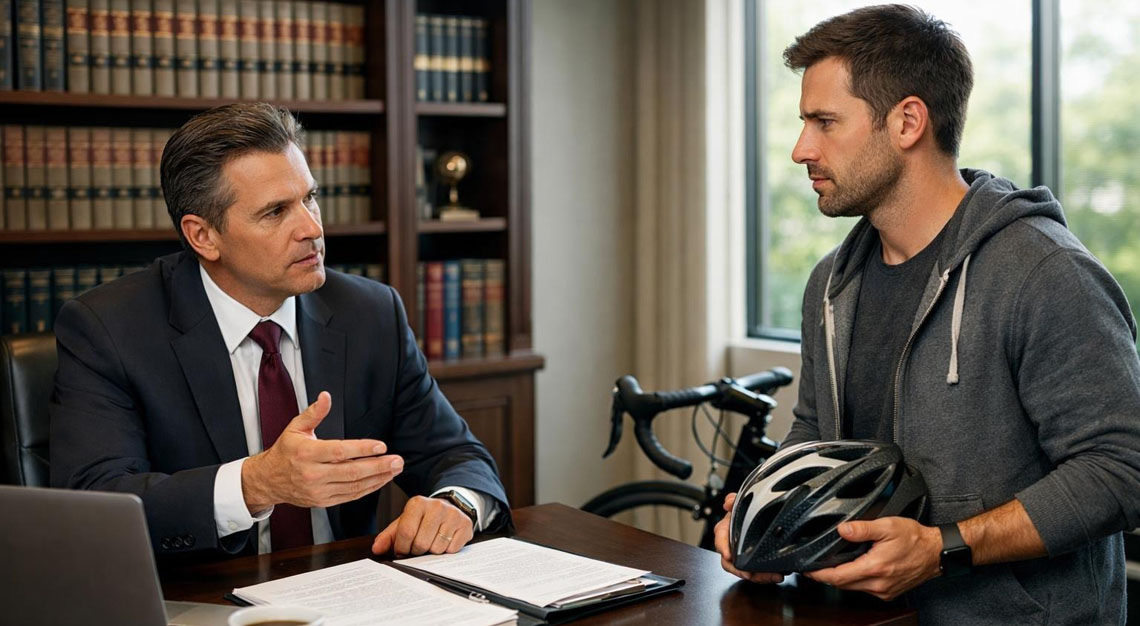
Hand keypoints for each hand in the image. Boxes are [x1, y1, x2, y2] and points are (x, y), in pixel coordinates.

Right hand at [241, 391, 403, 511]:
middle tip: (397, 460)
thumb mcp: (296, 428)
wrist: (269, 480)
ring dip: (378, 478)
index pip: (339, 452)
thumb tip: (325, 396)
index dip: (362, 449)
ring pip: (353, 486)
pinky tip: (381, 480)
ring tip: (394, 469)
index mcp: (306, 454)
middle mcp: (313, 474)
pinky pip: (350, 496)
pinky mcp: (323, 501)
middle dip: (378, 466)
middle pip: (351, 472)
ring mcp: (318, 491)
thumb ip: (313, 412)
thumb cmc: (285, 451)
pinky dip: (368, 489)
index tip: (381, 446)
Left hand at [371, 495, 475, 555]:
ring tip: (432, 542)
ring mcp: (453, 515)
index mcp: (417, 503)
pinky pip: (451, 550)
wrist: (449, 510)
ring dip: (431, 552)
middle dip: (416, 551)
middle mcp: (436, 506)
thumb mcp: (404, 524)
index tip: (402, 550)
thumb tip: (376, 549)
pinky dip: (446, 551)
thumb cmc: (423, 519)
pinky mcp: (465, 525)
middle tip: (418, 547)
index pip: (406, 533)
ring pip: (436, 549)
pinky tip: (444, 541)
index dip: (402, 548)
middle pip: (421, 543)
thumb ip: (388, 537)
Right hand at [714, 492, 783, 583]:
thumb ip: (734, 500)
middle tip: (751, 574)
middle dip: (740, 570)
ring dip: (758, 576)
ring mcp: (742, 556)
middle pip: (730, 563)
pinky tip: (776, 575)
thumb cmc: (746, 511)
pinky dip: (766, 576)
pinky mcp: (753, 564)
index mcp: (726, 531)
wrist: (760, 516)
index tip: (728, 555)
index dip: (722, 547)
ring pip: (745, 572)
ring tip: (772, 575)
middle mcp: (732, 545)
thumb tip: (729, 502)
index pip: (720, 539)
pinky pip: (756, 574)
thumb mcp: (741, 503)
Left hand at [804, 517, 941, 600]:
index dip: (819, 574)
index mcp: (875, 568)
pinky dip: (854, 581)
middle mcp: (878, 584)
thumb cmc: (915, 539)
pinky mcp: (888, 593)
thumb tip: (842, 530)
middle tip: (814, 566)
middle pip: (842, 584)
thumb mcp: (888, 526)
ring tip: (830, 566)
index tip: (807, 570)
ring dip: (840, 579)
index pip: (838, 577)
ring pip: (852, 588)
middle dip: (826, 576)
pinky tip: (852, 569)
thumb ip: (863, 528)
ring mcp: (883, 591)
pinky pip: (864, 589)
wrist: (936, 553)